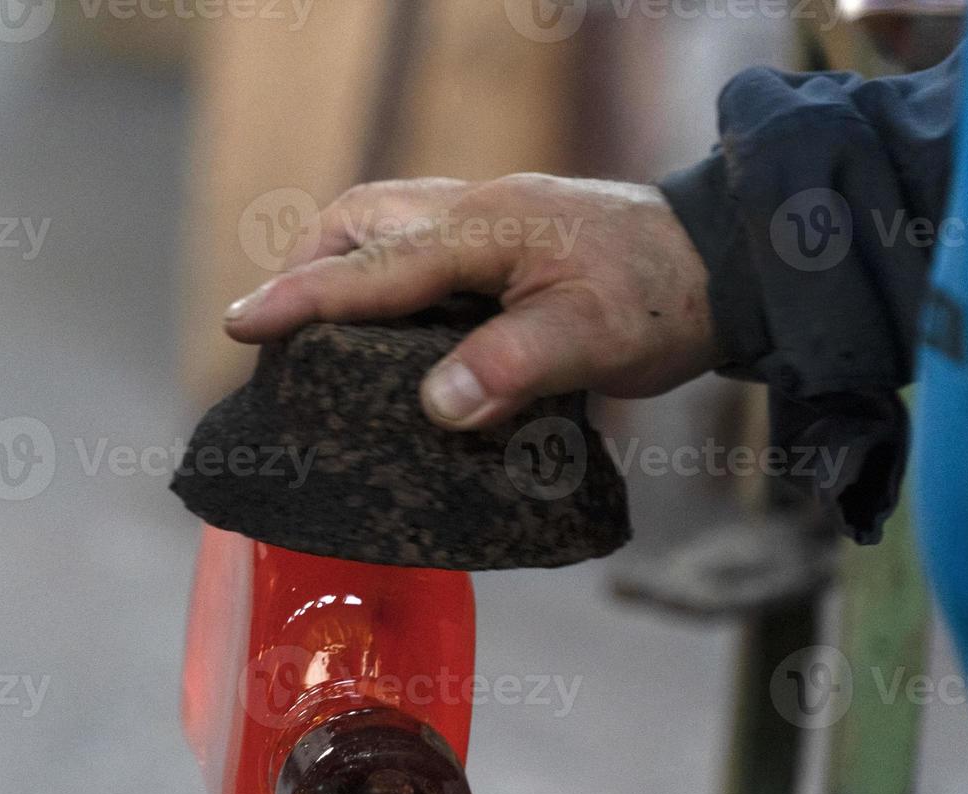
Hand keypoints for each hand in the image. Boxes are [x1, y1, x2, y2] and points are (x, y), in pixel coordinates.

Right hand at [223, 175, 717, 429]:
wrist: (726, 262)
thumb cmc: (662, 299)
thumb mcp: (595, 340)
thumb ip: (513, 368)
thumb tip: (436, 406)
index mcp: (485, 232)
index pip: (372, 266)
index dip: (302, 297)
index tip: (241, 323)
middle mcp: (475, 212)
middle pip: (360, 215)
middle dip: (308, 263)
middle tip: (280, 322)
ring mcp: (490, 219)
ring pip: (385, 221)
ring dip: (343, 264)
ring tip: (322, 325)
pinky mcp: (506, 237)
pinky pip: (419, 242)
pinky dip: (384, 273)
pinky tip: (394, 322)